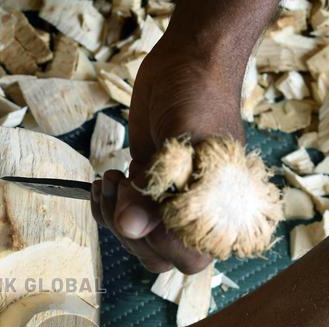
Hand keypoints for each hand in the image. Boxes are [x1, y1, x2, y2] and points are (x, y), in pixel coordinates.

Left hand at [91, 0, 275, 274]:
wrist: (187, 66)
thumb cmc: (200, 98)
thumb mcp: (184, 141)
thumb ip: (160, 186)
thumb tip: (131, 228)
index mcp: (224, 212)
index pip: (189, 257)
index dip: (160, 240)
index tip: (146, 204)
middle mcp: (198, 216)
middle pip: (158, 259)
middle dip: (130, 231)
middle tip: (122, 186)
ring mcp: (169, 206)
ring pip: (136, 243)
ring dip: (112, 219)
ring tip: (112, 180)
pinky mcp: (146, 193)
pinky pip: (121, 222)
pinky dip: (104, 209)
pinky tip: (105, 183)